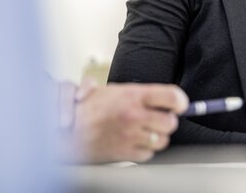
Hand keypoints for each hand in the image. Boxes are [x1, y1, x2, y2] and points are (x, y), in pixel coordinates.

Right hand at [72, 81, 188, 163]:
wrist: (65, 131)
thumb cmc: (89, 108)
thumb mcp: (115, 91)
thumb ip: (142, 95)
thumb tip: (171, 100)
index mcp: (133, 95)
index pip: (171, 96)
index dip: (181, 101)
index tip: (180, 105)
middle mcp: (134, 115)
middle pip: (170, 122)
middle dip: (169, 121)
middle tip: (161, 119)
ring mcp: (130, 136)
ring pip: (162, 140)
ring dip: (158, 136)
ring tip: (147, 131)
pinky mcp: (124, 153)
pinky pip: (148, 154)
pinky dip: (146, 150)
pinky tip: (136, 142)